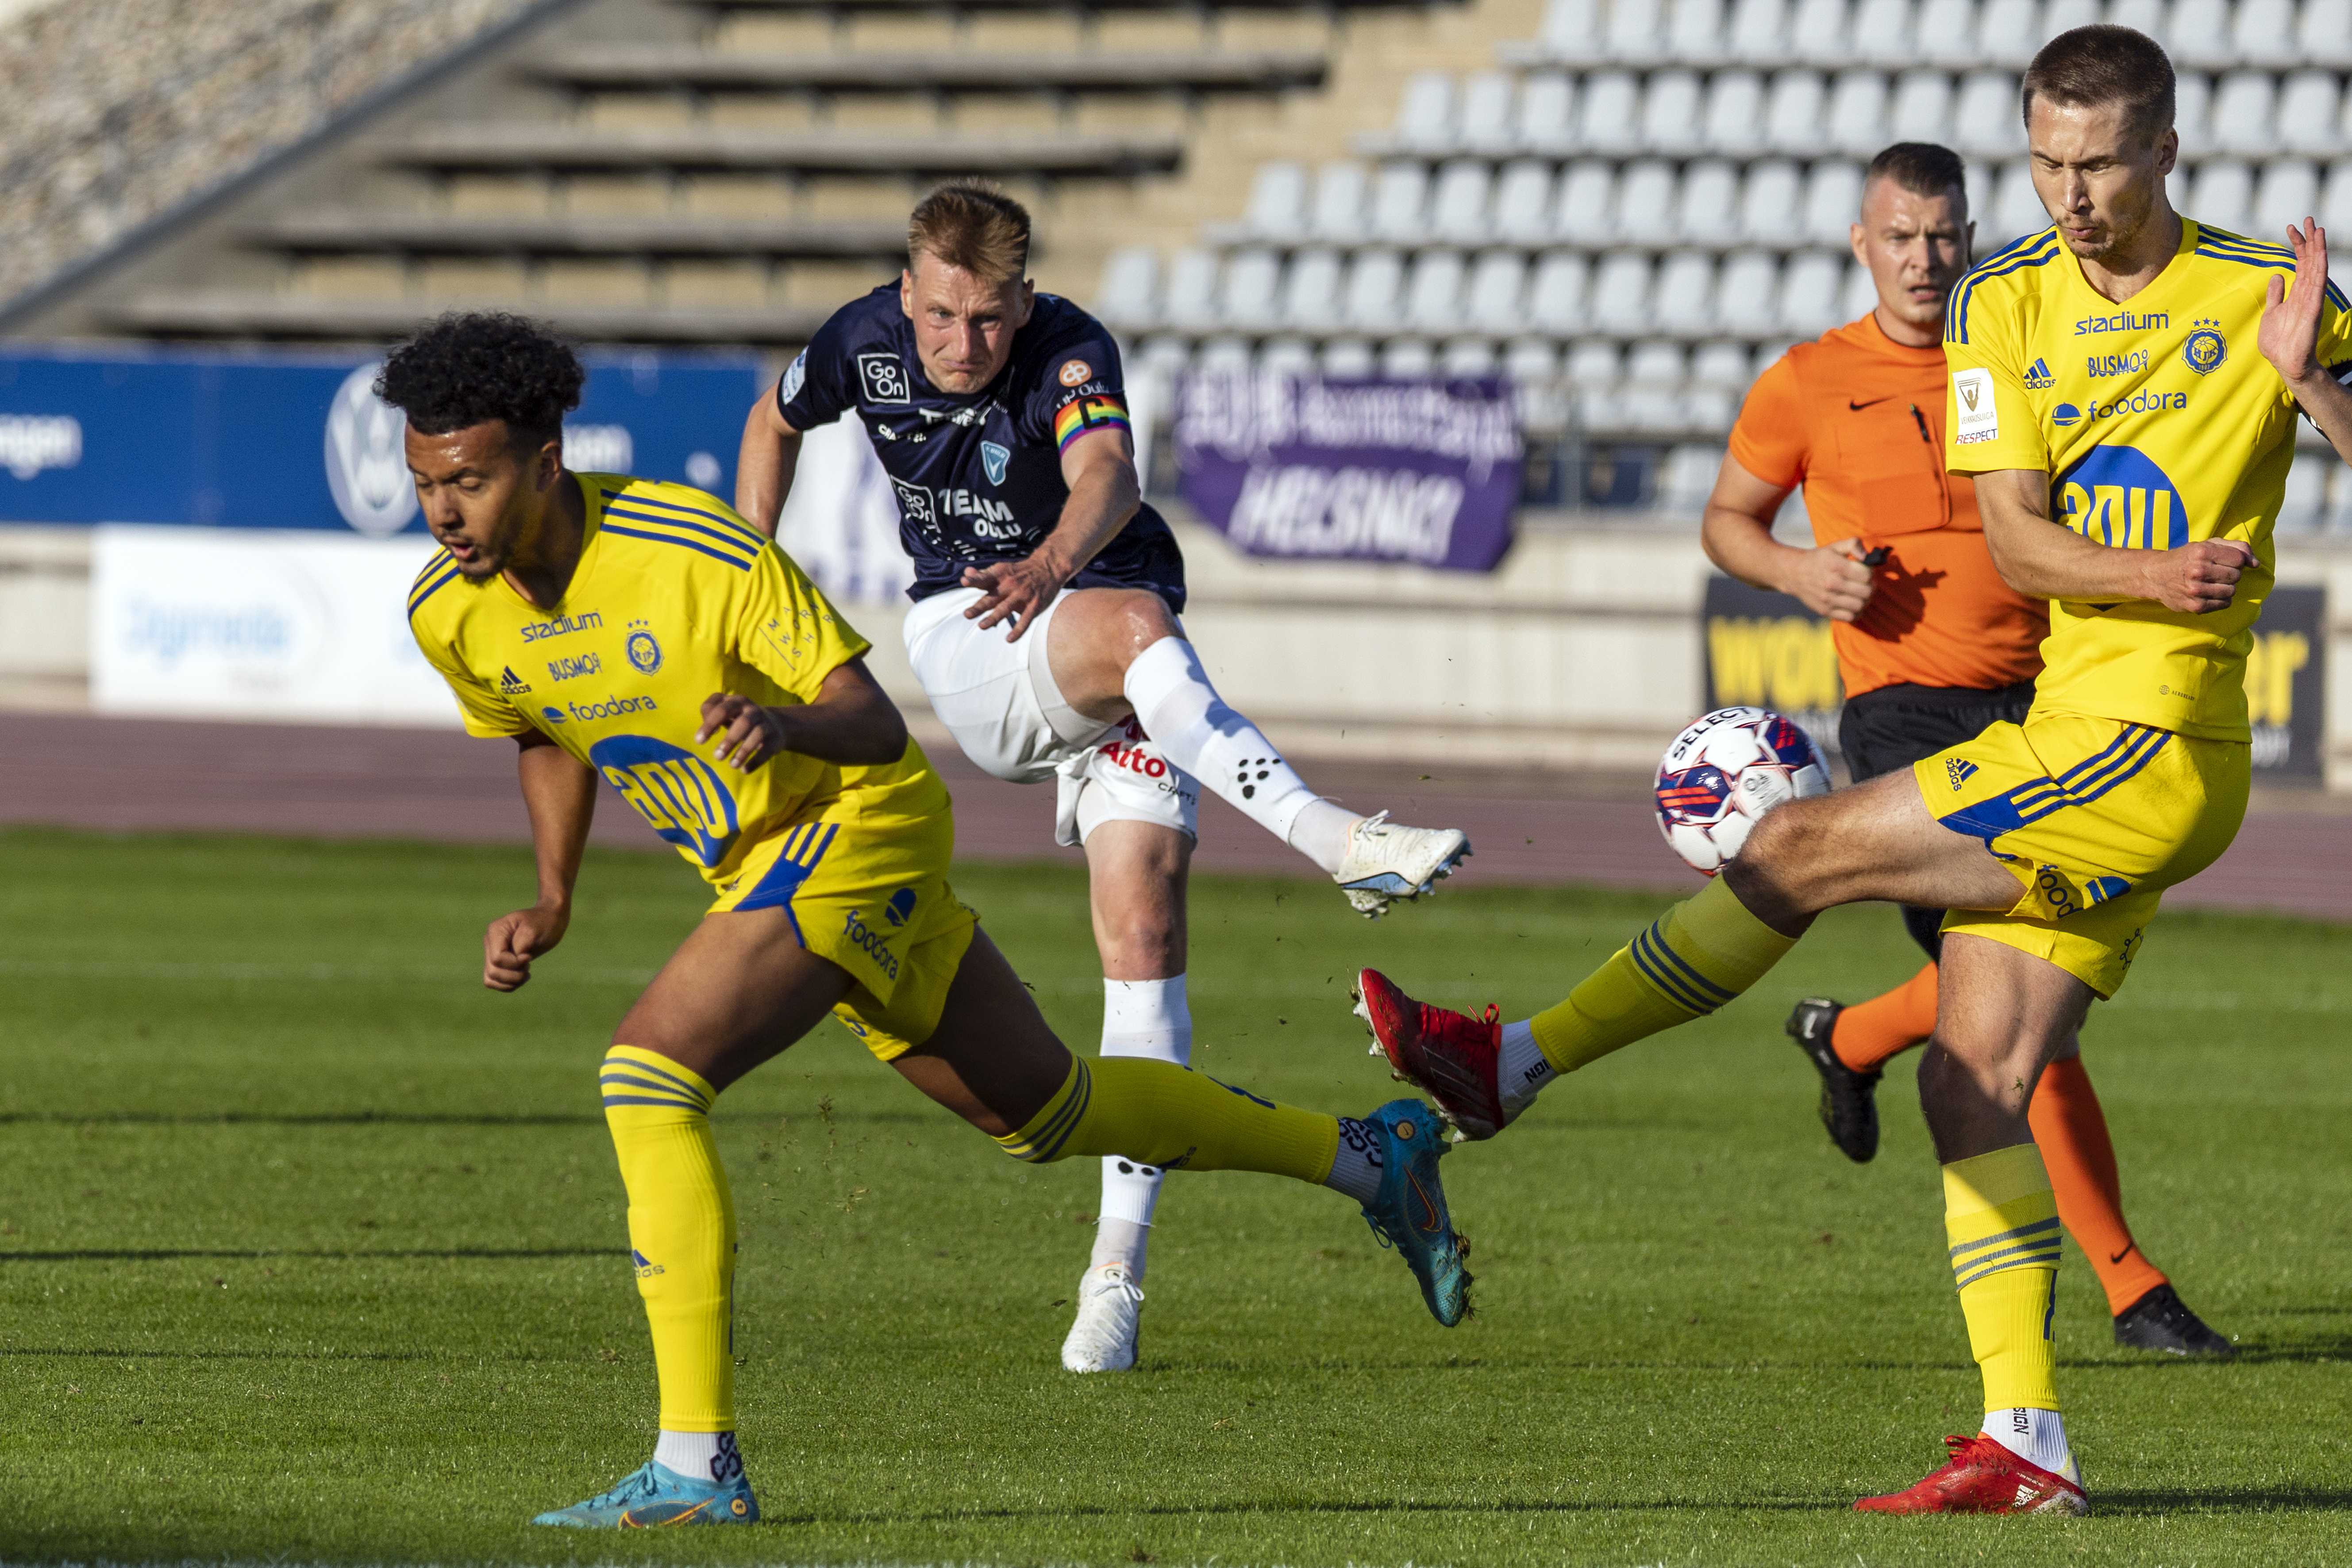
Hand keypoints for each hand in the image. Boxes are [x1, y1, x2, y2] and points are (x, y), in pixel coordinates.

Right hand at [484, 900, 568, 991]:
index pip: (497, 958)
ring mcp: (492, 952)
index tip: (529, 957)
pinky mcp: (497, 962)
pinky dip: (508, 985)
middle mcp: (490, 941)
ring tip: (526, 974)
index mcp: (496, 930)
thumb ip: (521, 944)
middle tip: (529, 966)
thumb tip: (513, 958)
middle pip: (493, 971)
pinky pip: (494, 982)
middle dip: (514, 975)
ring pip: (490, 979)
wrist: (549, 921)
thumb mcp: (534, 930)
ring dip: (511, 982)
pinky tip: (522, 978)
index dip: (514, 963)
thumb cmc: (544, 923)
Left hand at [697, 693, 787, 769]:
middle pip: (743, 723)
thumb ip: (710, 713)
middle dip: (729, 740)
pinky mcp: (776, 738)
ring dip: (743, 751)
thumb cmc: (740, 718)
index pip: (721, 708)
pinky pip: (767, 750)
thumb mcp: (726, 711)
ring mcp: (766, 724)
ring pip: (757, 735)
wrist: (775, 723)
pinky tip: (744, 770)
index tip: (700, 740)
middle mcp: (752, 710)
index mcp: (737, 701)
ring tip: (732, 765)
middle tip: (717, 756)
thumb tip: (706, 732)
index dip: (709, 723)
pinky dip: (756, 760)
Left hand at [960, 554, 1067, 639]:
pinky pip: (1025, 619)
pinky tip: (1009, 639)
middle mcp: (1010, 584)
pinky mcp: (1034, 605)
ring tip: (982, 626)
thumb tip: (965, 574)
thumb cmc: (1020, 571)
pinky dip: (1018, 630)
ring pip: (1006, 608)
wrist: (1048, 567)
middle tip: (967, 614)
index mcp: (1000, 575)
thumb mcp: (1002, 569)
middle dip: (979, 606)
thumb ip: (983, 575)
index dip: (974, 579)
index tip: (964, 581)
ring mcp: (1023, 595)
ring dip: (993, 618)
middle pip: (992, 597)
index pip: (984, 578)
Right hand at [1782, 537, 1877, 621]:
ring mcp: (1828, 599)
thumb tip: (1866, 557)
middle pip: (1866, 592)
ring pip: (1860, 605)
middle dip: (1870, 587)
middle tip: (1865, 584)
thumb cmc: (1818, 559)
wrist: (1794, 574)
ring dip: (1864, 600)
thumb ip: (1853, 545)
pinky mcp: (1825, 611)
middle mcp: (1832, 583)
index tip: (1864, 571)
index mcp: (1835, 565)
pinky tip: (1852, 604)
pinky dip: (1855, 612)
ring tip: (1860, 594)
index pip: (1866, 575)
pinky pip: (1849, 617)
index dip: (1869, 573)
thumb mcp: (1834, 546)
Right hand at [2137, 539, 2254, 613]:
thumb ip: (2237, 548)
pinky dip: (2221, 599)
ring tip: (2212, 583)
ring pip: (2232, 591)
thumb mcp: (2208, 544)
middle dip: (2230, 574)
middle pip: (2236, 575)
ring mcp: (2196, 590)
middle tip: (2216, 573)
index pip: (2239, 559)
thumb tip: (2255, 564)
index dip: (2235, 560)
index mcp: (2202, 552)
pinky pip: (2225, 604)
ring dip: (2226, 587)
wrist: (2155, 575)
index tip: (2223, 561)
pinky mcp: (2195, 606)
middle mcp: (2198, 570)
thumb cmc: (2186, 558)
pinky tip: (2209, 593)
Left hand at [2261, 219, 2330, 389]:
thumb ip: (2276, 295)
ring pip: (2316, 267)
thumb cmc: (2279, 342)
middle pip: (2310, 260)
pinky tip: (2320, 252)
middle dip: (2309, 240)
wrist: (2286, 362)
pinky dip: (2319, 266)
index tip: (2291, 228)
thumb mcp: (2272, 313)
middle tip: (2306, 219)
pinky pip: (2318, 283)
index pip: (2300, 263)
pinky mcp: (2313, 307)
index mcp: (2297, 292)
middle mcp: (2307, 292)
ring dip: (2317, 247)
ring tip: (2317, 228)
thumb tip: (2277, 277)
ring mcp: (2312, 298)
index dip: (2297, 245)